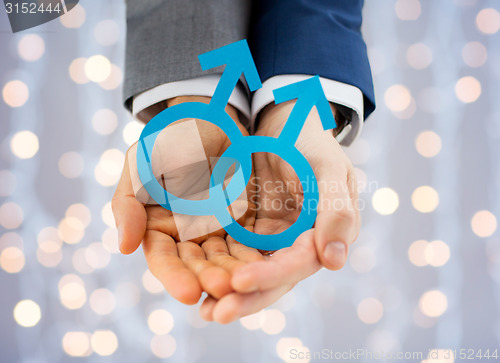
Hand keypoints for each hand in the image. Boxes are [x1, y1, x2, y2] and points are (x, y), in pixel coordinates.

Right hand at [112, 96, 261, 303]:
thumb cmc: (167, 142)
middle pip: (196, 265)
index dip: (175, 277)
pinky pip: (247, 243)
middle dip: (209, 279)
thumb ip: (128, 204)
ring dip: (234, 274)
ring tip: (245, 284)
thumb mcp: (139, 166)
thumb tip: (125, 247)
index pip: (164, 259)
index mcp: (158, 229)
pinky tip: (264, 267)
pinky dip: (254, 256)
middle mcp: (186, 237)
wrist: (205, 122)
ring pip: (224, 260)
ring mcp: (215, 231)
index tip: (190, 293)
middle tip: (224, 290)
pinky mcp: (241, 222)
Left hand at [200, 101, 360, 322]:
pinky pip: (233, 255)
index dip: (271, 275)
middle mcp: (299, 244)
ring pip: (251, 273)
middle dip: (246, 297)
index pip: (299, 262)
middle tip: (215, 313)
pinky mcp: (250, 232)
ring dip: (228, 292)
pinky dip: (218, 270)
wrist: (284, 125)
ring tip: (202, 310)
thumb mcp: (327, 167)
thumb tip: (334, 262)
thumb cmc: (310, 142)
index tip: (239, 281)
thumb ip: (336, 209)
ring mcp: (273, 240)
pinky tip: (196, 284)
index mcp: (324, 233)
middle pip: (274, 279)